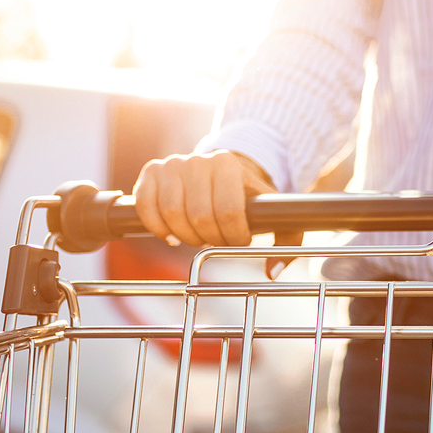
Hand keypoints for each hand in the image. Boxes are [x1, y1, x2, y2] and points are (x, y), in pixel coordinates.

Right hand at [133, 150, 275, 247]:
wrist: (221, 171)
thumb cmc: (247, 197)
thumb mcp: (274, 213)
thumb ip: (287, 240)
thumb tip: (271, 272)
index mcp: (228, 165)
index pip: (228, 211)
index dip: (233, 236)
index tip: (238, 240)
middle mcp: (198, 160)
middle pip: (199, 216)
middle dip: (210, 238)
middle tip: (216, 240)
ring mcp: (172, 165)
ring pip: (172, 213)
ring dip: (185, 235)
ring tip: (198, 236)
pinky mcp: (151, 173)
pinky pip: (145, 206)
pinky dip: (157, 227)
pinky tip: (172, 235)